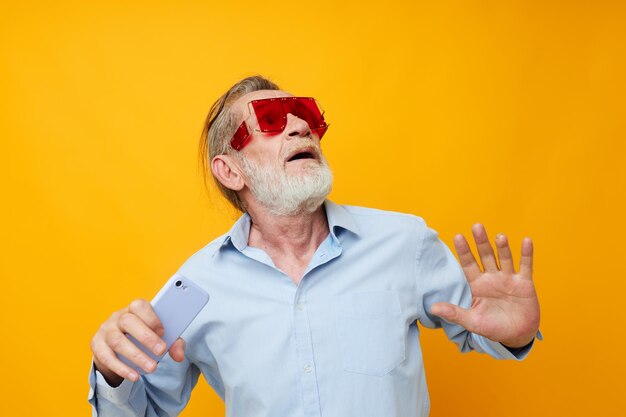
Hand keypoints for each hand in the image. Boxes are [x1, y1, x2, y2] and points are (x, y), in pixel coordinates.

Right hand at [90, 299, 185, 385]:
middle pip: (127, 322)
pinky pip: (107, 357)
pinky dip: (122, 368)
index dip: (151, 317)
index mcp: (133, 309)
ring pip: (117, 341)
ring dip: (136, 356)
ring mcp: (105, 330)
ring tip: (151, 368)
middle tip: (160, 351)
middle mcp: (117, 317)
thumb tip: (179, 356)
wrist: (117, 348)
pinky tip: (135, 376)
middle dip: (146, 337)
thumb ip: (173, 343)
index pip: (139, 306)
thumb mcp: (159, 337)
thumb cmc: (142, 337)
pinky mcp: (97, 345)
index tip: (163, 332)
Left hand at [431, 224, 540, 347]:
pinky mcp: (524, 283)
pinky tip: (526, 241)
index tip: (458, 236)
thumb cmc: (492, 328)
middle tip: (476, 226)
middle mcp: (491, 277)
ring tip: (500, 237)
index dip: (464, 251)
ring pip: (504, 258)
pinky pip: (526, 266)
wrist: (517, 335)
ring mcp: (508, 278)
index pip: (468, 264)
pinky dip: (526, 254)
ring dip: (503, 247)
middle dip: (481, 242)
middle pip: (485, 256)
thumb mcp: (472, 322)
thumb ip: (454, 313)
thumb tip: (432, 308)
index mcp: (476, 284)